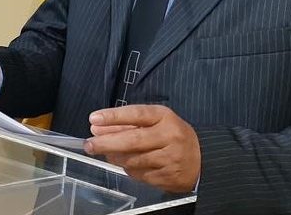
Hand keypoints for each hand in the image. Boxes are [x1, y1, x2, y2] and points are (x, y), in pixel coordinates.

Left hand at [84, 105, 199, 192]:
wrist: (201, 160)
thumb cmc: (172, 135)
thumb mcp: (156, 122)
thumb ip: (128, 123)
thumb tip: (98, 128)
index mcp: (165, 117)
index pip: (136, 114)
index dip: (114, 116)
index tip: (94, 119)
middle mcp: (168, 136)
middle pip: (133, 140)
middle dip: (107, 142)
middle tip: (89, 144)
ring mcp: (168, 159)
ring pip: (133, 160)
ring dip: (115, 157)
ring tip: (106, 153)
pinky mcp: (166, 177)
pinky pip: (139, 174)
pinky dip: (128, 169)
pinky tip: (126, 163)